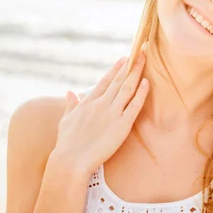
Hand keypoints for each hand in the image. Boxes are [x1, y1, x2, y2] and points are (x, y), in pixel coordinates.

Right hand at [53, 52, 148, 172]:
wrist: (71, 160)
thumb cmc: (66, 144)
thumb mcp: (65, 120)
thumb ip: (70, 105)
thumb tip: (69, 92)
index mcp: (88, 102)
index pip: (105, 81)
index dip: (115, 69)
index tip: (124, 59)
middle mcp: (101, 104)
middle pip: (118, 81)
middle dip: (130, 66)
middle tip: (139, 53)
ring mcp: (112, 113)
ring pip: (127, 88)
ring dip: (136, 73)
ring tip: (144, 60)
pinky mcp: (121, 125)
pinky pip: (134, 106)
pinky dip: (141, 93)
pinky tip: (147, 82)